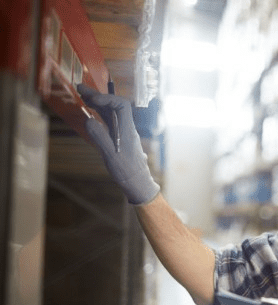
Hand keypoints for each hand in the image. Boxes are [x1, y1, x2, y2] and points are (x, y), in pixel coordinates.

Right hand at [77, 84, 159, 204]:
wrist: (138, 183)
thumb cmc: (127, 171)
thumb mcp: (110, 155)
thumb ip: (100, 137)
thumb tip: (89, 120)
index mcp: (128, 130)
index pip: (121, 106)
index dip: (107, 99)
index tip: (92, 99)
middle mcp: (127, 128)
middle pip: (114, 106)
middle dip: (98, 96)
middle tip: (80, 88)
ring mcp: (124, 132)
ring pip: (111, 113)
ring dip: (97, 103)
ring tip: (81, 96)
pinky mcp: (120, 138)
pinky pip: (110, 121)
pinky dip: (99, 114)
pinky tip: (90, 112)